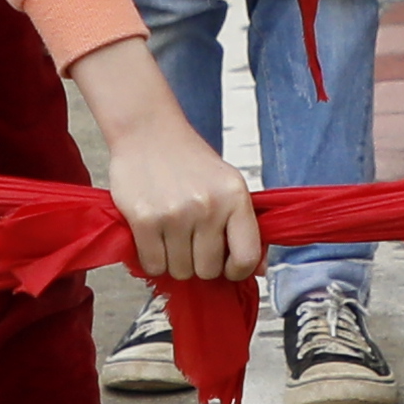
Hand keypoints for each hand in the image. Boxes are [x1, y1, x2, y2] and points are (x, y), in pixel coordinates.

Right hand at [80, 71, 263, 285]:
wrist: (148, 132)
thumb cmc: (189, 162)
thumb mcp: (228, 185)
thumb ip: (244, 226)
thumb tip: (259, 269)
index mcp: (235, 197)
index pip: (246, 257)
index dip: (237, 271)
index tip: (226, 267)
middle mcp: (208, 206)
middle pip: (208, 270)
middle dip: (199, 264)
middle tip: (191, 244)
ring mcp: (175, 214)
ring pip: (180, 271)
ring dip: (174, 262)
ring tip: (171, 237)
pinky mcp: (144, 220)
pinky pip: (153, 265)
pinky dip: (153, 260)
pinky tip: (154, 240)